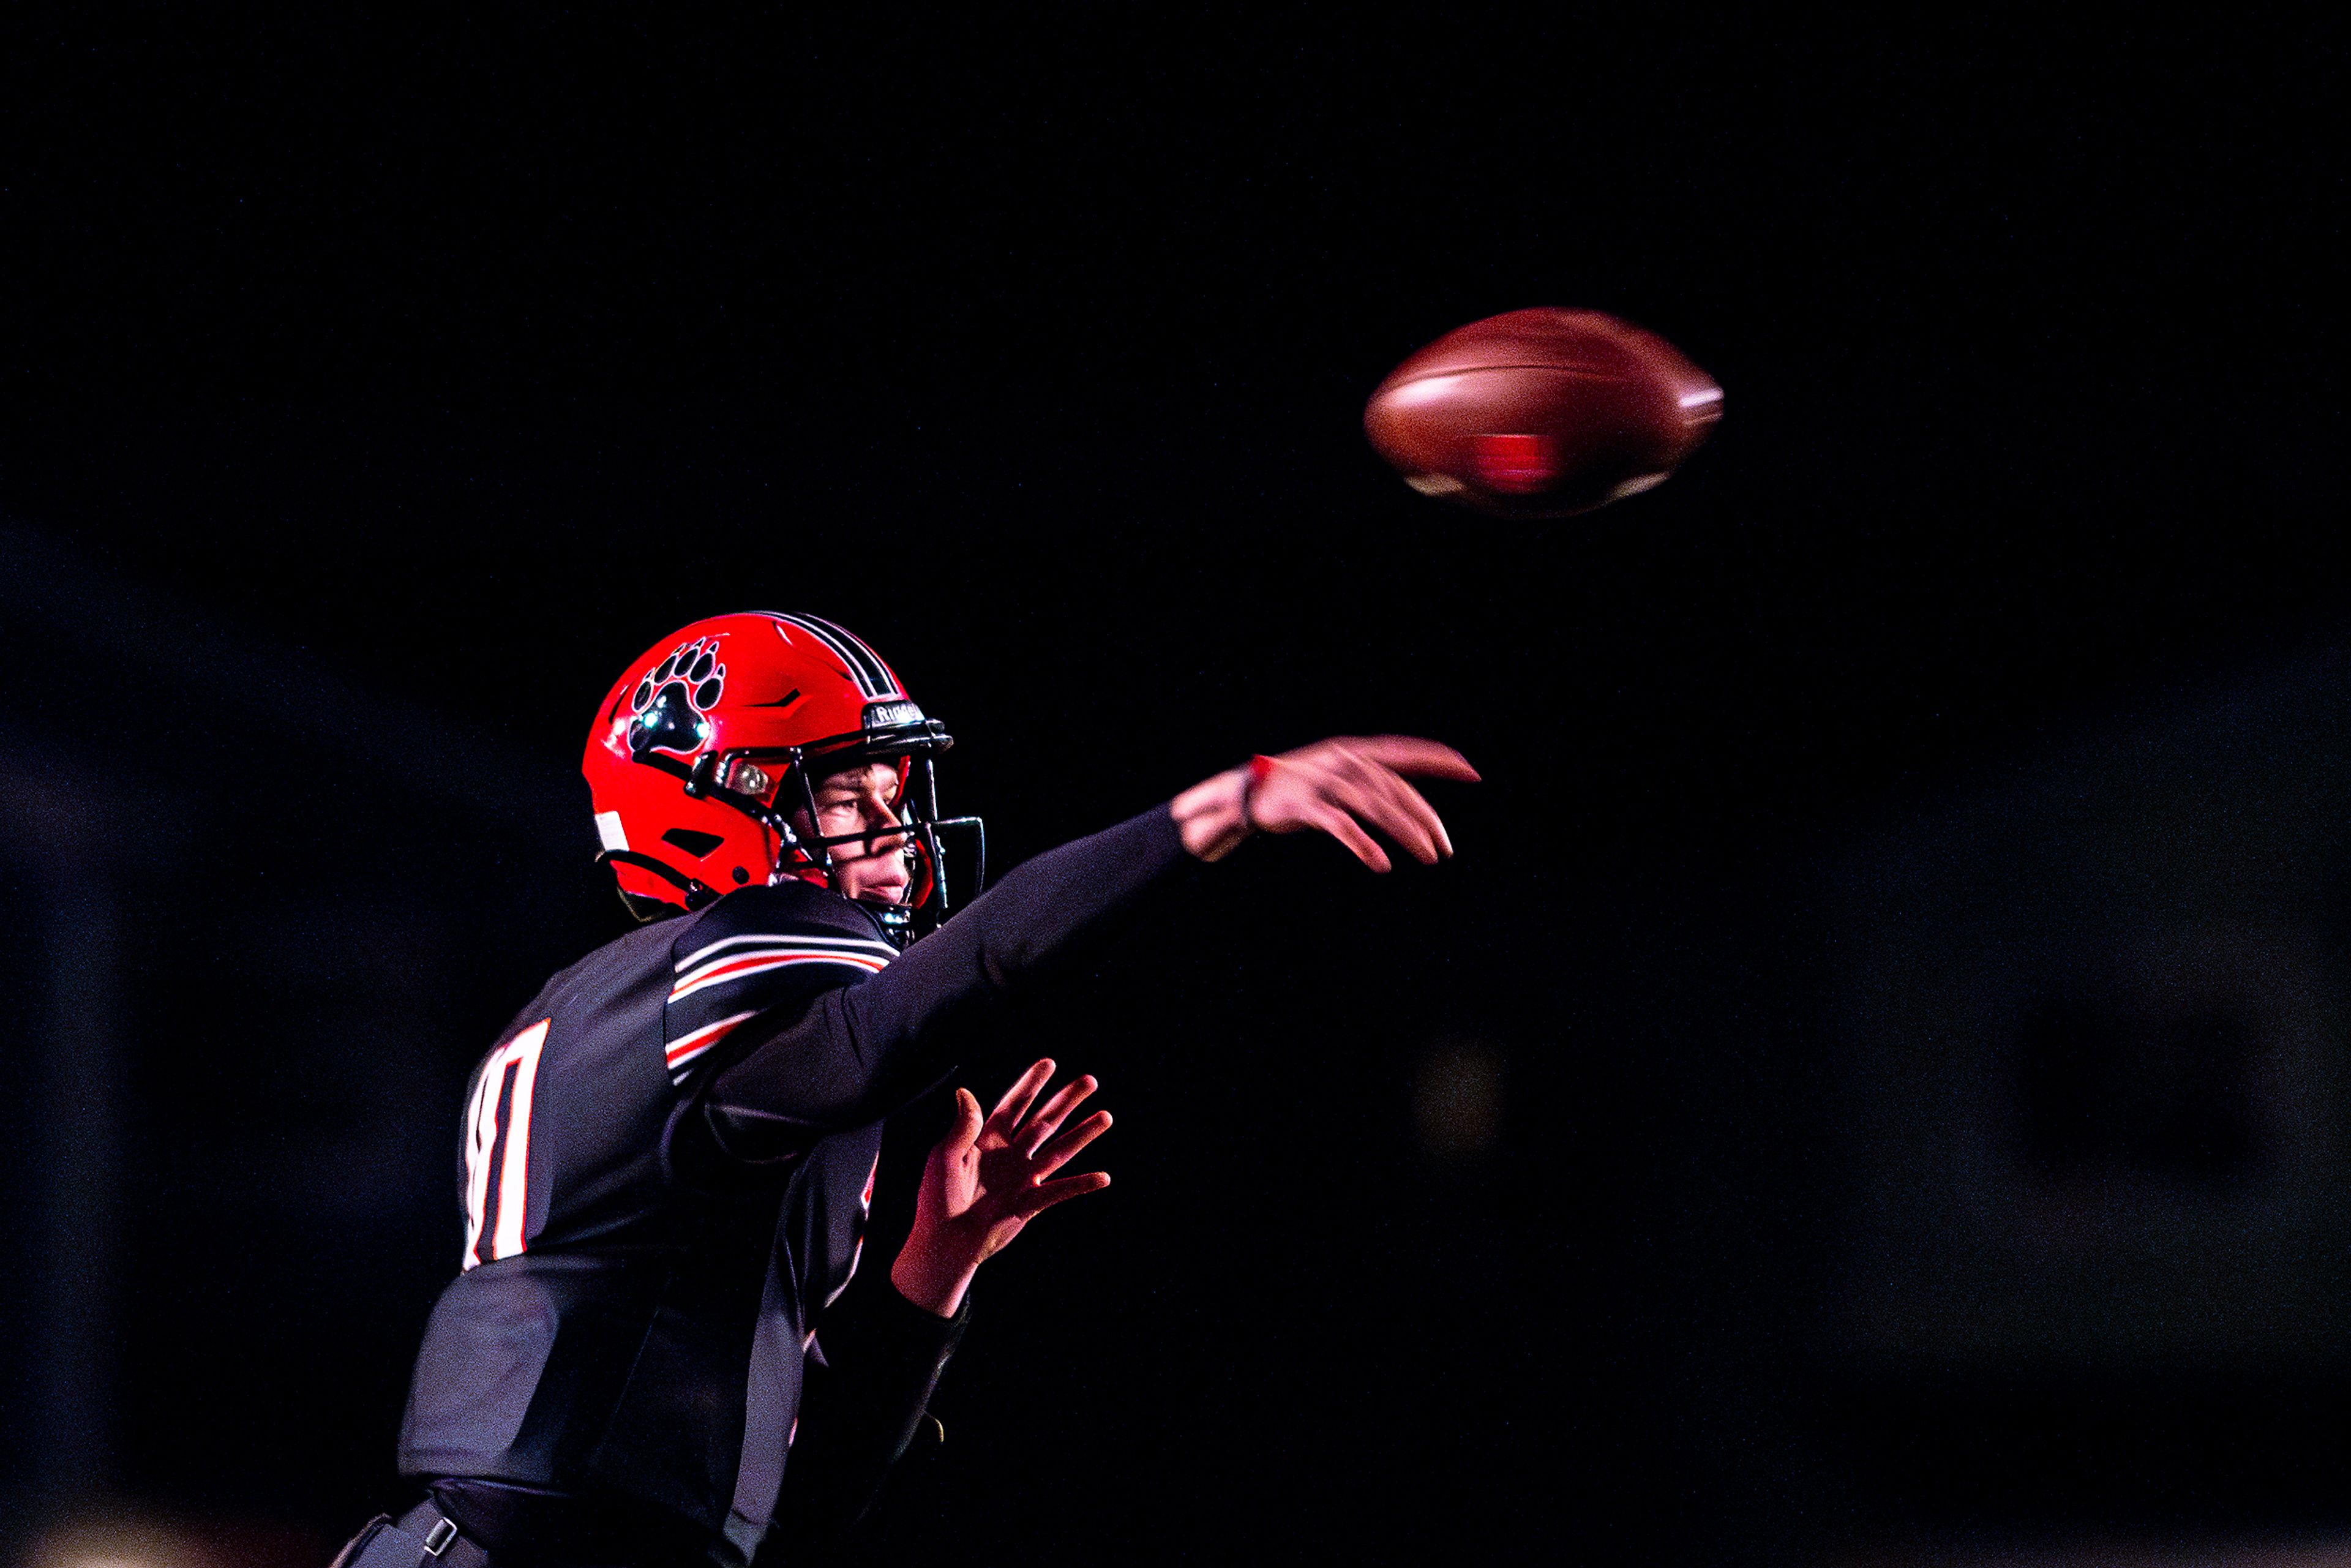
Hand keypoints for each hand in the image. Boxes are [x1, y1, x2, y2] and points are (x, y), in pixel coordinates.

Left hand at [889, 1059, 1112, 1318]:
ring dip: (1083, 1134)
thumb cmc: (937, 1200)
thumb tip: (964, 1091)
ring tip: (1105, 1117)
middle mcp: (1011, 1155)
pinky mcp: (1030, 1204)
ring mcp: (1023, 1179)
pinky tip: (1103, 1177)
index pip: (1015, 1105)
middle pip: (1045, 1121)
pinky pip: (1060, 1191)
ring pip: (1059, 1151)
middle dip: (1067, 1100)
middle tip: (1090, 1081)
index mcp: (988, 1140)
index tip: (1049, 1063)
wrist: (944, 1243)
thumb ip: (962, 1126)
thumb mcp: (943, 1156)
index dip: (1031, 1083)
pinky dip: (1081, 1184)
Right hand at [1169, 735, 1478, 865]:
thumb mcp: (1336, 775)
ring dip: (1406, 832)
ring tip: (1430, 857)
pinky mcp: (1305, 806)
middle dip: (1426, 818)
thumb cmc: (1297, 787)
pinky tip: (1382, 863)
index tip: (1471, 772)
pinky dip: (1364, 844)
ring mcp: (1323, 782)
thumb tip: (1405, 798)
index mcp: (1352, 751)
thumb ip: (1368, 781)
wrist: (1245, 793)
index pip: (1404, 752)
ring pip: (1376, 806)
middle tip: (1446, 847)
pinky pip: (1341, 826)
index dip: (1438, 759)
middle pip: (1395, 788)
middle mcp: (1342, 761)